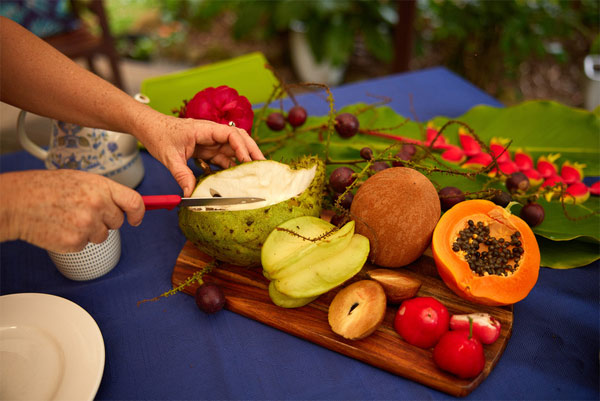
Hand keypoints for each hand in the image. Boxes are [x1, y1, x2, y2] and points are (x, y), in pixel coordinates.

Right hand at [0, 170, 143, 252]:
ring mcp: (87, 225)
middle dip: (106, 220)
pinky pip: (85, 244)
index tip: (136, 218)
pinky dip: (75, 239)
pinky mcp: (76, 242)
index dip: (139, 212)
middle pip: (118, 222)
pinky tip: (61, 227)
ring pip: (102, 235)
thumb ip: (105, 192)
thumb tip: (126, 205)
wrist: (17, 203)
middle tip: (84, 212)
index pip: (134, 202)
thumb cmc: (45, 188)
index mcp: (101, 187)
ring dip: (90, 231)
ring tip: (69, 218)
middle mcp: (98, 205)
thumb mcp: (81, 180)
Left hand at [135, 112, 264, 196]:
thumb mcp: (169, 157)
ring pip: (232, 151)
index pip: (230, 134)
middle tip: (263, 167)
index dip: (242, 148)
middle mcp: (211, 134)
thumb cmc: (158, 134)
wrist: (149, 127)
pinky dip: (229, 168)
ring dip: (243, 161)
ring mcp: (209, 142)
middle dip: (252, 152)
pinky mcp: (206, 150)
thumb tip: (190, 194)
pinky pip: (222, 159)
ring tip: (254, 175)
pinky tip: (235, 180)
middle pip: (239, 140)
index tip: (248, 162)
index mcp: (204, 129)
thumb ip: (181, 175)